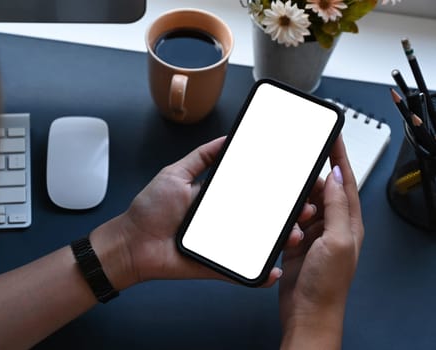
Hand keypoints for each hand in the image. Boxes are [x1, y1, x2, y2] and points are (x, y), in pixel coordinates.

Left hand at [91, 137, 312, 289]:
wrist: (131, 244)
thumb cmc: (149, 210)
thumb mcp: (175, 174)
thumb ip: (200, 157)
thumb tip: (225, 139)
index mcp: (218, 199)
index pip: (253, 193)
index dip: (275, 190)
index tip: (296, 184)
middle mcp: (225, 220)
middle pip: (263, 219)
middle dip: (287, 214)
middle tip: (305, 208)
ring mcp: (223, 243)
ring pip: (259, 244)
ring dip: (281, 240)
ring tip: (296, 234)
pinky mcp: (217, 265)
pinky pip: (242, 272)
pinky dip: (259, 274)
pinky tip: (274, 270)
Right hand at [278, 136, 363, 348]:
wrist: (306, 312)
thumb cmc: (326, 285)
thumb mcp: (337, 240)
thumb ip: (337, 207)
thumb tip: (337, 176)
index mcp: (349, 222)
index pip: (345, 181)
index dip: (340, 156)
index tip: (333, 136)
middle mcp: (333, 226)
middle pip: (320, 190)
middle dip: (309, 181)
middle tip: (298, 171)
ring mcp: (313, 234)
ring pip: (301, 204)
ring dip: (294, 203)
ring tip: (291, 208)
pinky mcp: (295, 242)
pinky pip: (288, 221)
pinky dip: (284, 220)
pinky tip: (282, 224)